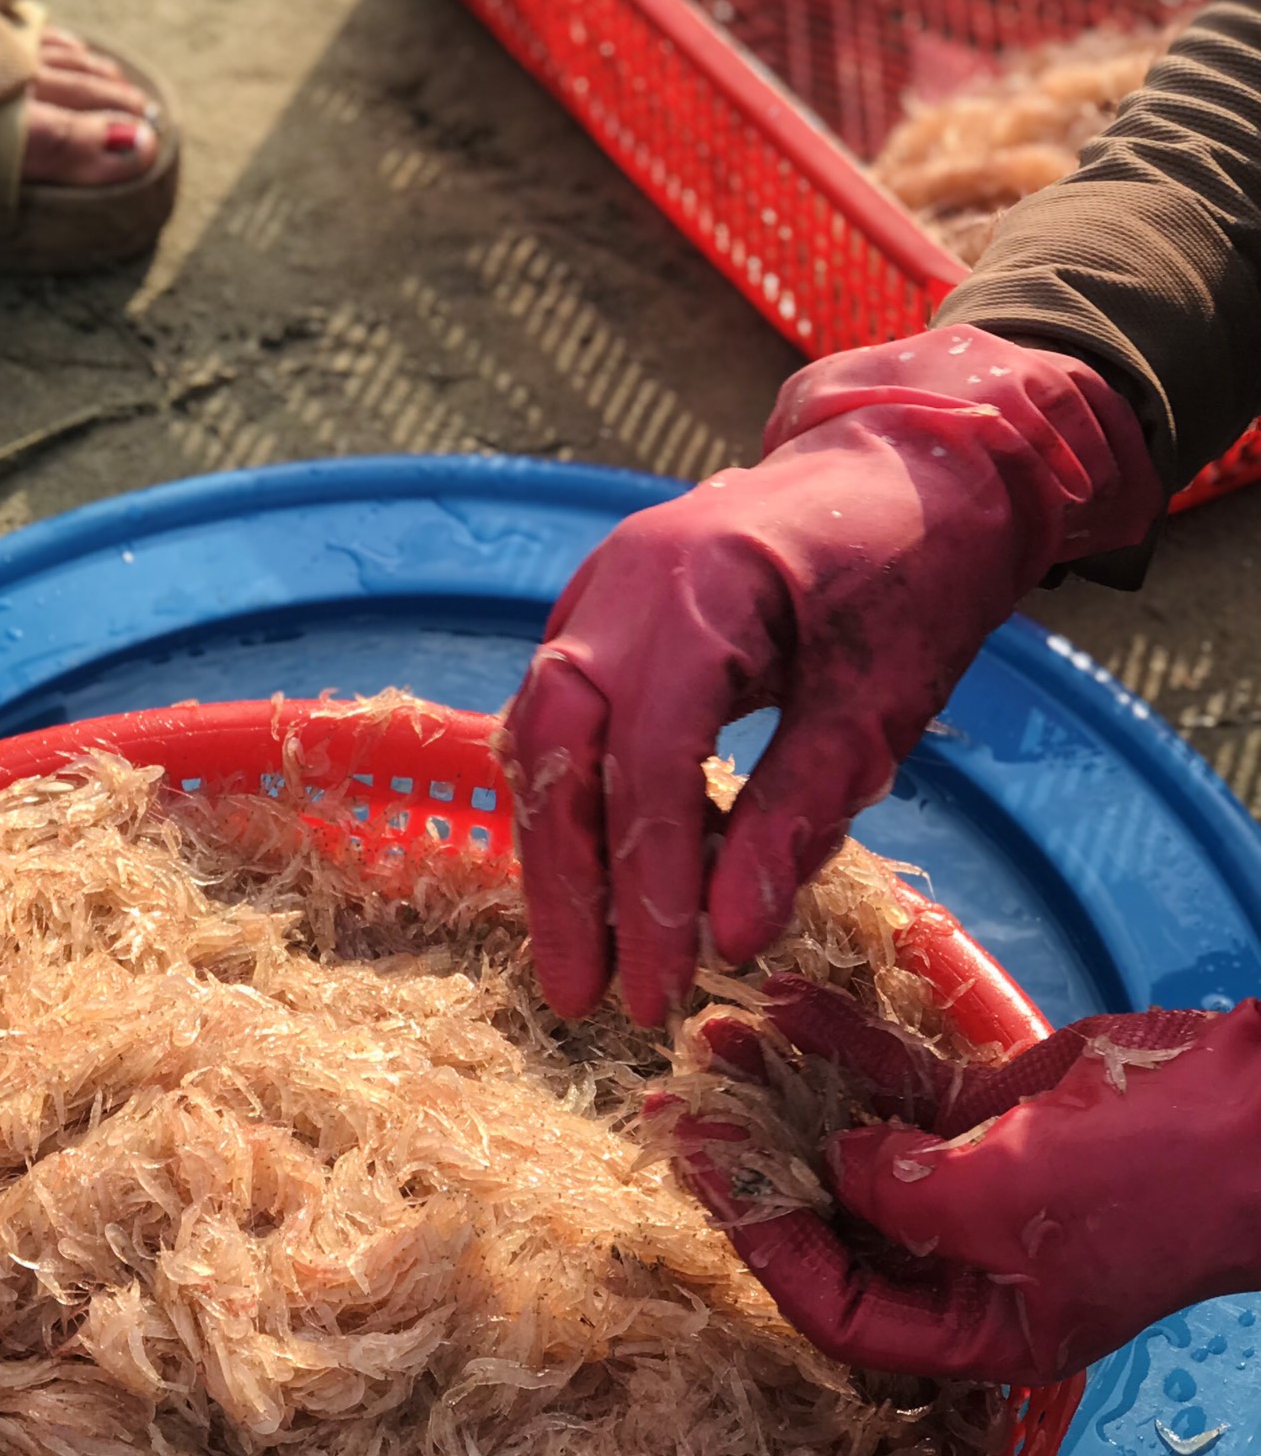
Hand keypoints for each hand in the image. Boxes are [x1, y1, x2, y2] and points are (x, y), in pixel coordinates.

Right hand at [503, 326, 1159, 1024]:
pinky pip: (558, 714)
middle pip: (554, 750)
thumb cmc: (917, 574)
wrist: (917, 460)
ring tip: (582, 956)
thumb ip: (800, 814)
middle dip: (563, 883)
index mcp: (697, 586)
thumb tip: (731, 937)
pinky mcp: (600, 612)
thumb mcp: (883, 704)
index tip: (657, 989)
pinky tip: (599, 873)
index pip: (645, 764)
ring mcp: (597, 591)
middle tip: (581, 995)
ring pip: (537, 735)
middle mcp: (619, 583)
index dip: (645, 887)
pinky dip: (573, 796)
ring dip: (556, 850)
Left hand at [662, 976, 1260, 1380]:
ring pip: (854, 1137)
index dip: (769, 1250)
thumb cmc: (1149, 1183)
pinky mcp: (991, 1112)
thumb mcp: (1008, 1203)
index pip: (841, 1311)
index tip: (710, 1178)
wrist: (1258, 1106)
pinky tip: (785, 999)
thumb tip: (841, 1163)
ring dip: (786, 1085)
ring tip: (714, 1032)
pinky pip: (896, 1082)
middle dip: (758, 1159)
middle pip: (832, 1220)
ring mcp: (976, 1181)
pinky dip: (843, 1041)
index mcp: (979, 1328)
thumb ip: (906, 1193)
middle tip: (681, 1102)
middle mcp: (966, 1263)